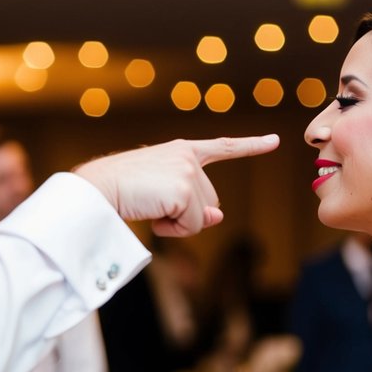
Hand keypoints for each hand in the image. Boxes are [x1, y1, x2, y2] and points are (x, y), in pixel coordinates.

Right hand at [74, 135, 279, 236]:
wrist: (97, 189)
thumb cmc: (121, 191)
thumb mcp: (162, 194)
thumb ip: (193, 203)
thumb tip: (217, 216)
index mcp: (182, 151)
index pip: (223, 147)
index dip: (250, 146)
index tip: (274, 141)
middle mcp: (189, 157)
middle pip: (210, 201)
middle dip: (188, 213)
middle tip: (154, 206)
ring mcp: (188, 172)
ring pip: (202, 216)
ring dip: (178, 223)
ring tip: (150, 208)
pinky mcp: (185, 191)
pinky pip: (191, 226)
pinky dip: (173, 230)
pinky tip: (152, 215)